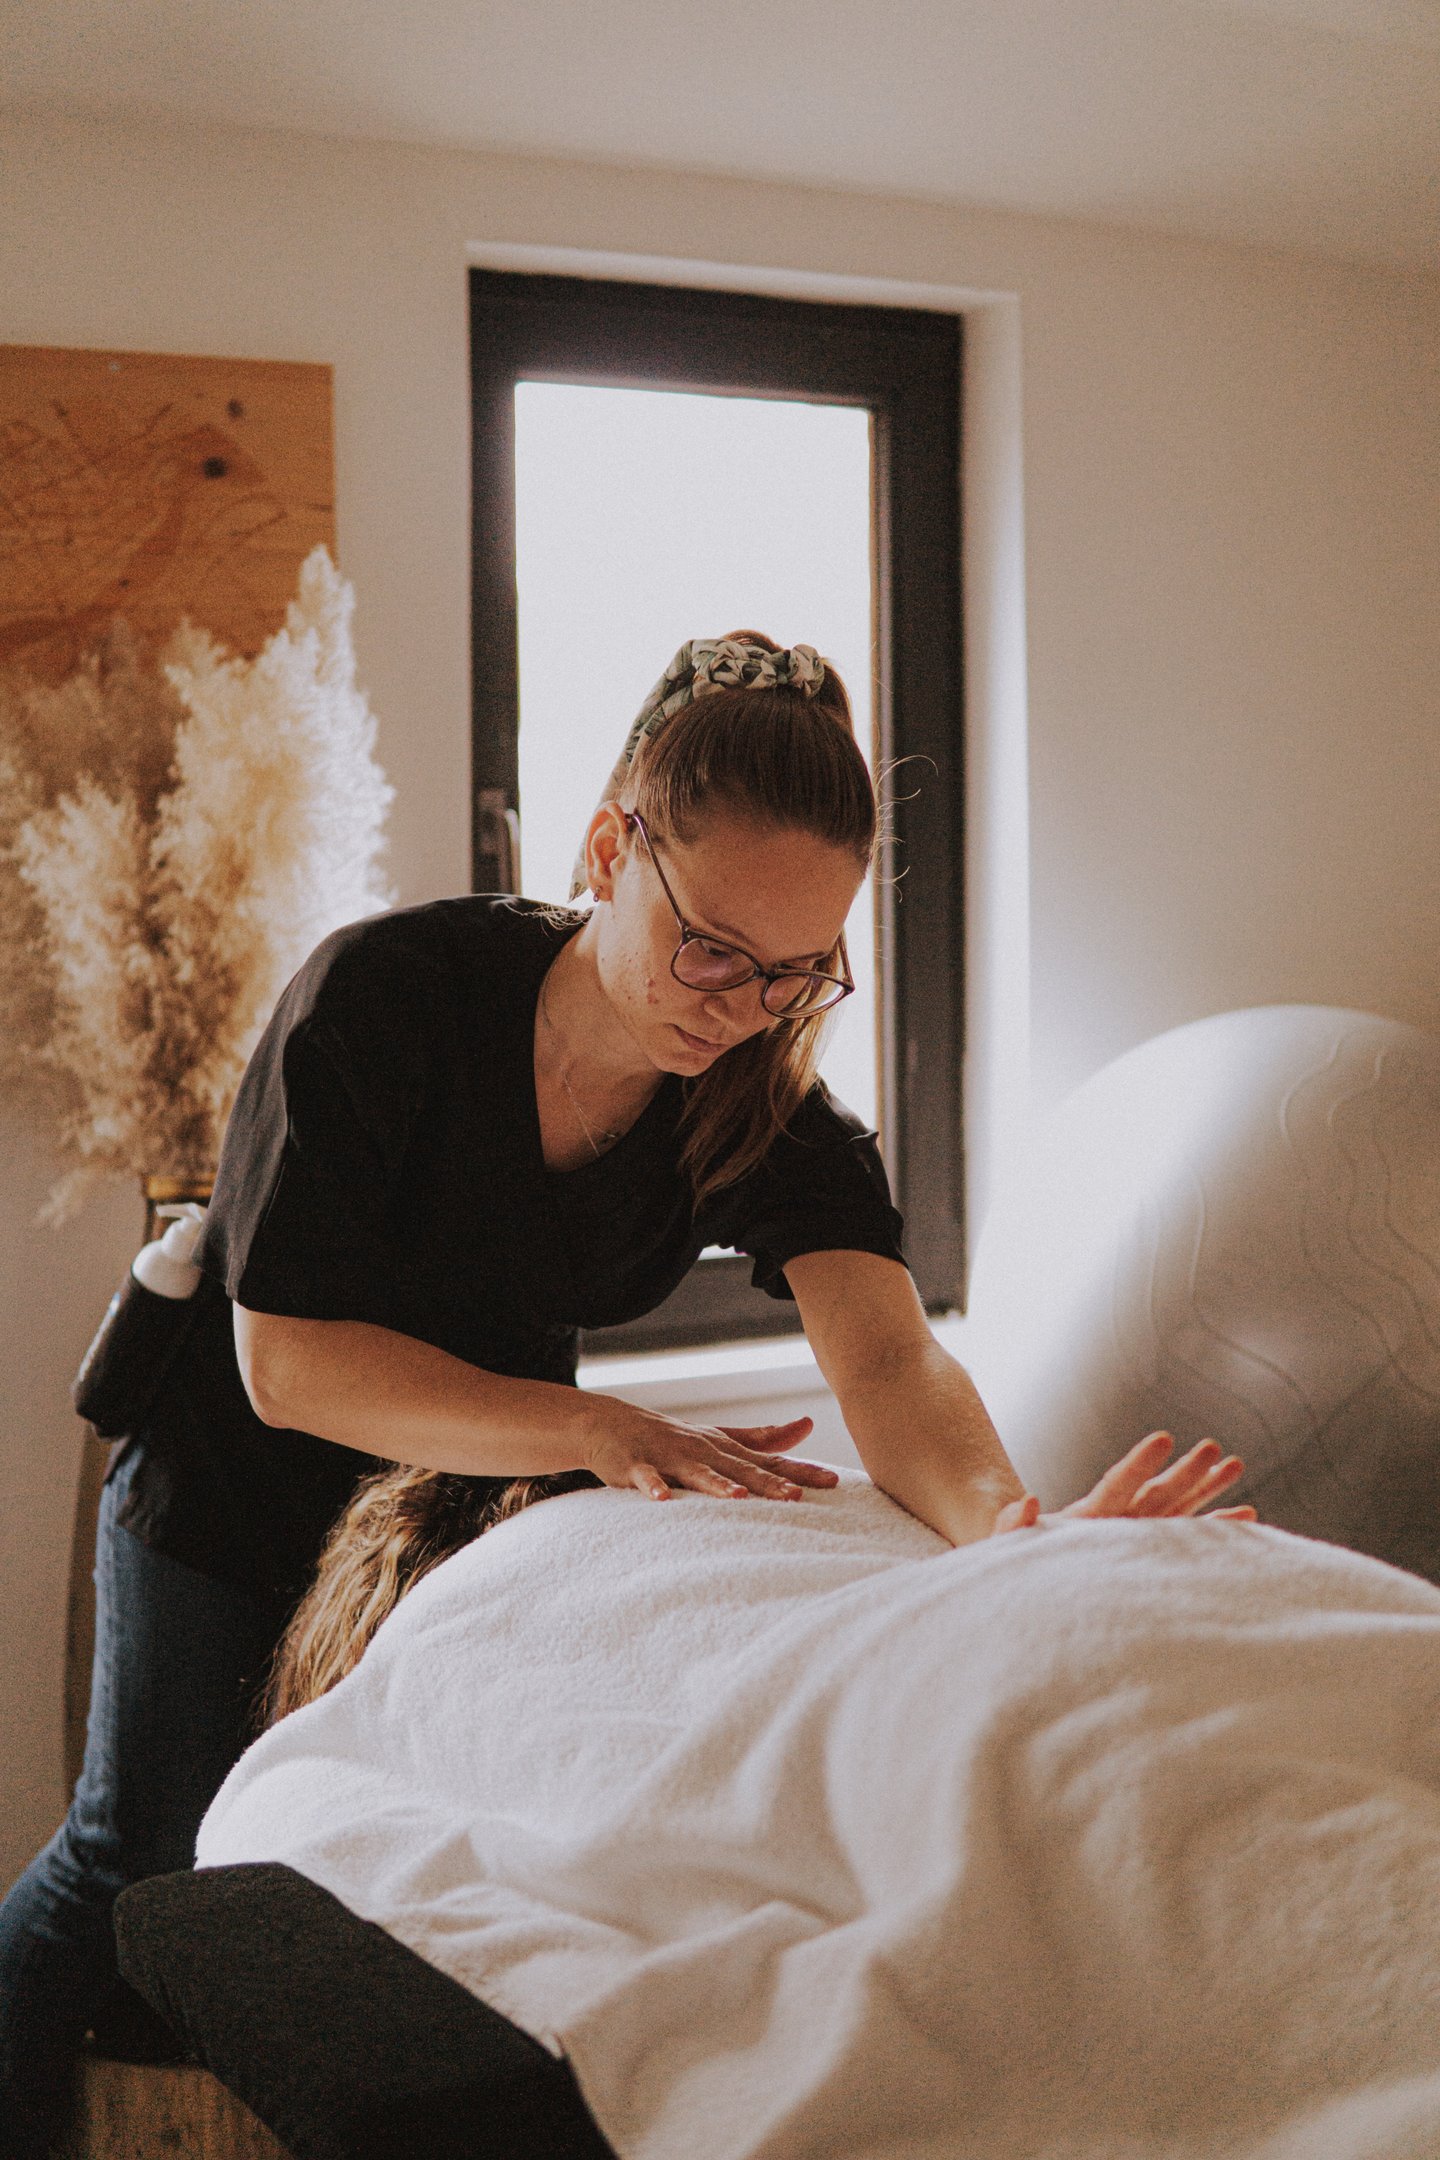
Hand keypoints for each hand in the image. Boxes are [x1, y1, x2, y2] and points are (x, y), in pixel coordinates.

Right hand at [583, 1400, 840, 1503]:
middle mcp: (703, 1451)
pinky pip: (647, 1478)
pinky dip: (654, 1488)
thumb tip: (807, 1425)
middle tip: (796, 1499)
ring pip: (698, 1473)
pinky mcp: (637, 1466)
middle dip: (768, 1484)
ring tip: (738, 1498)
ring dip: (717, 1485)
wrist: (611, 1424)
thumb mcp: (720, 1436)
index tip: (835, 1482)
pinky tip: (662, 1500)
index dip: (800, 1472)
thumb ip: (763, 1435)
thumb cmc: (673, 1437)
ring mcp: (670, 1457)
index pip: (769, 1462)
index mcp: (724, 1449)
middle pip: (740, 1470)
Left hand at [989, 1431, 1257, 1535]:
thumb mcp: (1002, 1543)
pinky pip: (1184, 1540)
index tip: (1163, 1438)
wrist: (1019, 1579)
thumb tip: (1027, 1499)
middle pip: (1154, 1492)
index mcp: (1085, 1517)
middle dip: (1184, 1471)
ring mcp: (1131, 1535)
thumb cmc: (1009, 1561)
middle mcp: (1115, 1521)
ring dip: (1205, 1488)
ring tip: (1236, 1462)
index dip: (1138, 1463)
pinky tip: (1246, 1514)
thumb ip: (1011, 1523)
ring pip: (1175, 1507)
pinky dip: (1213, 1527)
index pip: (1116, 1484)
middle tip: (1215, 1447)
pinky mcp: (1142, 1555)